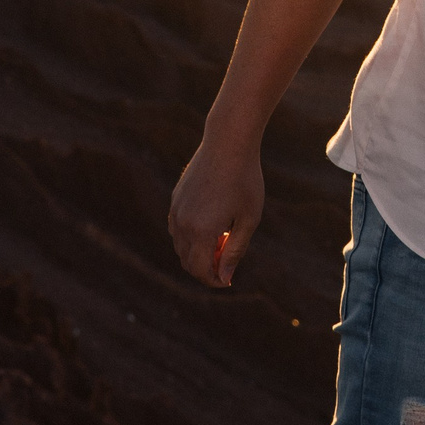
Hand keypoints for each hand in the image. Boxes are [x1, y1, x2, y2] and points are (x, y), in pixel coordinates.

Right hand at [168, 121, 263, 287]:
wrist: (228, 143)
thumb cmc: (245, 180)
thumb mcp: (248, 219)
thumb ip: (235, 250)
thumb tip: (225, 277)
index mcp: (201, 232)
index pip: (200, 270)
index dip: (214, 280)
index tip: (228, 279)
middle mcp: (182, 224)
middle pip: (187, 262)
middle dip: (206, 269)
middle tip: (228, 260)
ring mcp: (176, 211)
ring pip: (180, 246)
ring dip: (198, 252)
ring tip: (223, 239)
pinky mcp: (175, 199)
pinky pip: (177, 229)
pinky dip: (190, 237)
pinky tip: (212, 225)